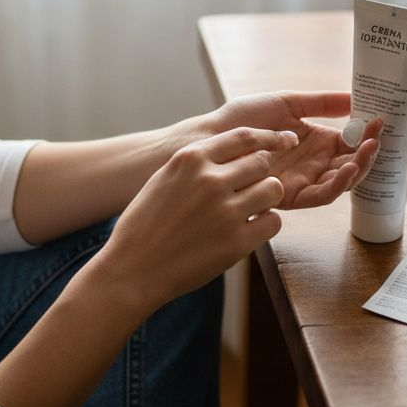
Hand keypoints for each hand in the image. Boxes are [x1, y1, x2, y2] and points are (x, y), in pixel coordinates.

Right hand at [97, 127, 298, 312]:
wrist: (133, 269)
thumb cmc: (145, 224)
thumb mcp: (164, 179)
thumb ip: (197, 163)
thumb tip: (236, 153)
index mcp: (191, 159)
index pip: (244, 136)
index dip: (264, 141)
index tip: (271, 148)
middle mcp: (210, 180)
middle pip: (262, 162)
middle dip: (260, 174)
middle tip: (251, 188)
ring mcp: (226, 212)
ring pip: (273, 189)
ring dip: (266, 198)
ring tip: (251, 209)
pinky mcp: (237, 243)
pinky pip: (273, 222)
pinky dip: (265, 225)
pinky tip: (248, 230)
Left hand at [199, 91, 381, 209]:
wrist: (210, 138)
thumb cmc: (241, 119)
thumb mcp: (286, 103)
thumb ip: (321, 102)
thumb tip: (355, 96)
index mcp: (313, 142)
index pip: (349, 142)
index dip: (366, 133)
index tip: (381, 119)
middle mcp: (311, 164)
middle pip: (350, 163)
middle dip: (368, 152)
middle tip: (379, 136)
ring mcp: (301, 180)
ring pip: (340, 181)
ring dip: (359, 167)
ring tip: (369, 150)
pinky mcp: (289, 196)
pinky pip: (320, 195)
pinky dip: (337, 184)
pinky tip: (347, 169)